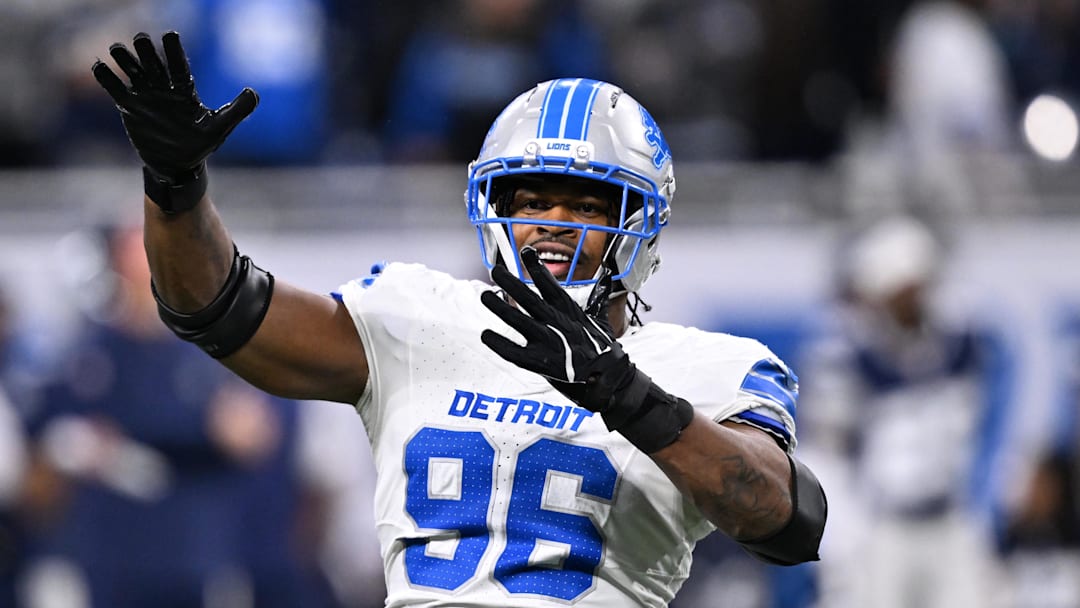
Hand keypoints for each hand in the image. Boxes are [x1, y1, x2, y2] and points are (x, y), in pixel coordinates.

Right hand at [92, 31, 258, 212]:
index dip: (174, 50)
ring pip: (132, 70)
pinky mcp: (129, 106)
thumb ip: (237, 110)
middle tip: (142, 39)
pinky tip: (100, 66)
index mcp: (185, 89)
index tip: (170, 35)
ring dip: (125, 58)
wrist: (177, 165)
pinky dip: (106, 77)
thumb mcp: (219, 128)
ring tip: (117, 49)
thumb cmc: (199, 145)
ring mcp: (145, 95)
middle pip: (153, 62)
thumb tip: (254, 92)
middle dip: (147, 50)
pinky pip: (114, 88)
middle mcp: (164, 87)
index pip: (179, 65)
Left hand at [481, 248, 692, 451]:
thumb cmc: (604, 350)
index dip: (537, 267)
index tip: (525, 253)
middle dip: (510, 282)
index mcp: (569, 311)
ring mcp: (546, 341)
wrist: (608, 378)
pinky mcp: (540, 362)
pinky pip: (513, 352)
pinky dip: (498, 343)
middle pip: (528, 298)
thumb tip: (605, 280)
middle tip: (495, 270)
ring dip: (500, 307)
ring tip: (485, 295)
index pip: (550, 284)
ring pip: (517, 320)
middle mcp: (555, 322)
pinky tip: (485, 335)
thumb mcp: (601, 321)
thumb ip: (598, 300)